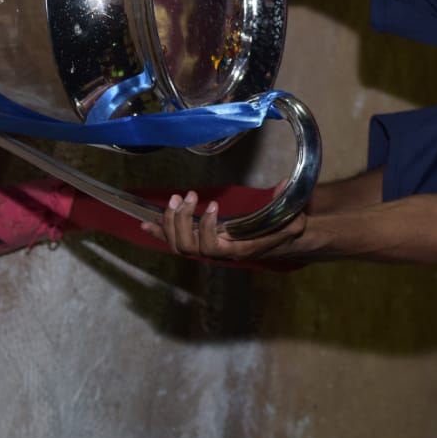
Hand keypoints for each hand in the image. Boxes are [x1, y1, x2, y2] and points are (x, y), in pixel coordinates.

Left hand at [142, 191, 307, 261]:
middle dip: (182, 221)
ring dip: (170, 222)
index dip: (206, 229)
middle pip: (187, 247)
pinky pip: (175, 241)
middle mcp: (219, 252)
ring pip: (178, 245)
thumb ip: (284, 204)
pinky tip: (146, 223)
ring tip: (175, 200)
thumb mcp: (290, 217)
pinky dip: (160, 232)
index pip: (212, 248)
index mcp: (237, 250)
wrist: (281, 239)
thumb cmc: (283, 229)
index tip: (213, 206)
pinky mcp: (201, 240)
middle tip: (187, 197)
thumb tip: (283, 185)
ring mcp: (207, 247)